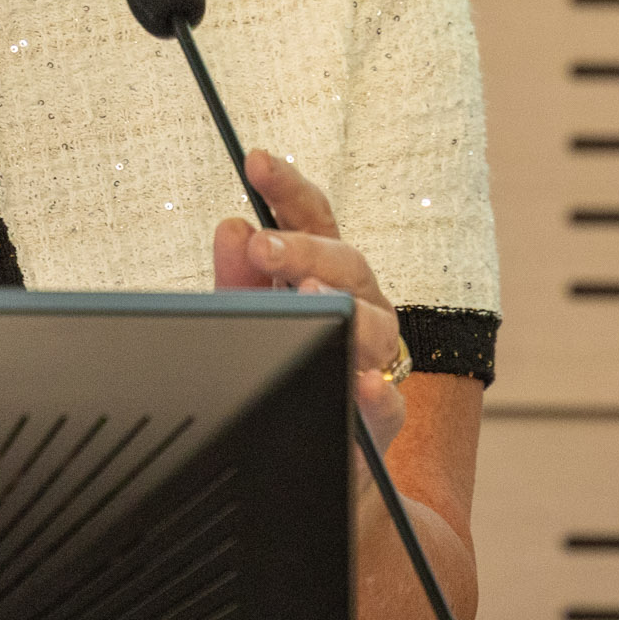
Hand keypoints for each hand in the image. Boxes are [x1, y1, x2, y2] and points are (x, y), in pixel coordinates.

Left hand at [209, 146, 406, 454]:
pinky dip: (374, 392)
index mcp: (329, 273)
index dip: (288, 188)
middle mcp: (362, 304)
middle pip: (345, 263)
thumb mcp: (253, 319)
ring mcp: (378, 357)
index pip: (315, 219)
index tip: (255, 161)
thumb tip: (231, 227)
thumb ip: (240, 278)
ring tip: (310, 295)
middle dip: (302, 251)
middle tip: (261, 247)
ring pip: (374, 324)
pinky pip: (387, 402)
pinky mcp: (383, 416)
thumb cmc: (287, 369)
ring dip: (342, 309)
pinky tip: (360, 383)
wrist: (315, 459)